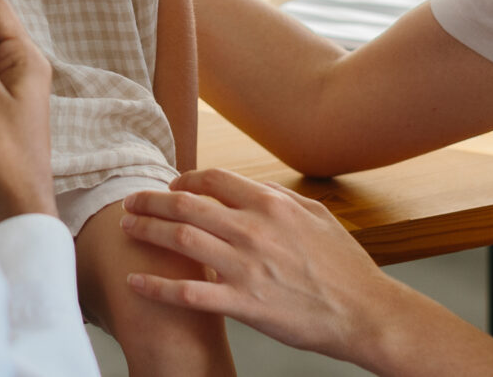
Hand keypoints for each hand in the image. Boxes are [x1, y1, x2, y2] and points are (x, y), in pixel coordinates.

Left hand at [119, 169, 395, 362]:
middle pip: (186, 203)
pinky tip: (136, 281)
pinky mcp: (243, 303)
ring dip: (147, 231)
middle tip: (131, 201)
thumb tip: (249, 188)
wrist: (364, 313)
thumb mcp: (317, 216)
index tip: (171, 186)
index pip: (212, 180)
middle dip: (151, 199)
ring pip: (180, 239)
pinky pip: (188, 292)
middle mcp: (253, 230)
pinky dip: (157, 285)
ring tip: (127, 228)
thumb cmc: (344, 268)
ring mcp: (246, 266)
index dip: (184, 180)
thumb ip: (279, 198)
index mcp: (271, 205)